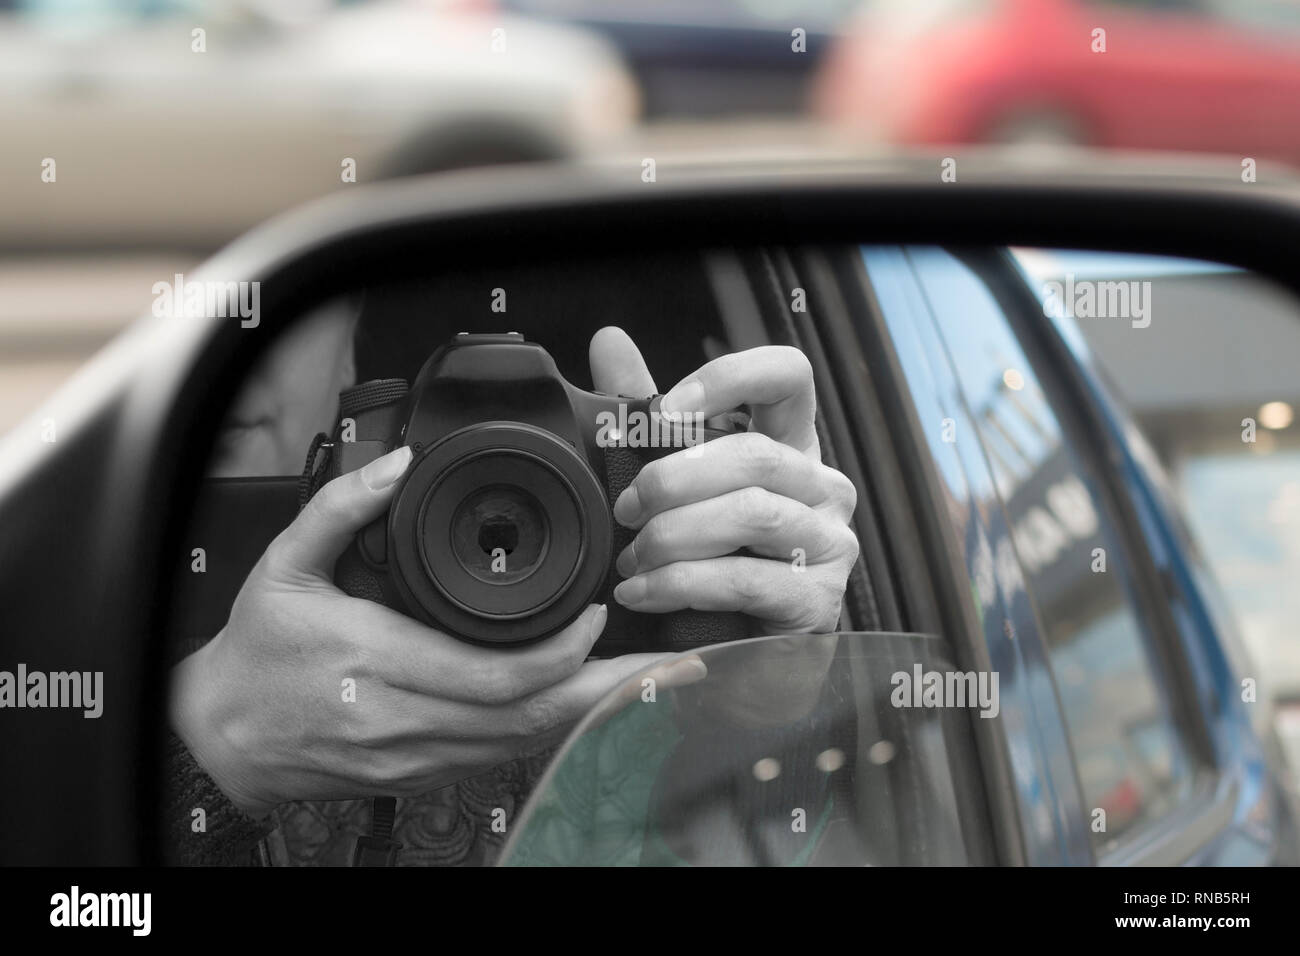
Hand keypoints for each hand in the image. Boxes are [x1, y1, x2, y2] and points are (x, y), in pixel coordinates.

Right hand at [170, 445, 703, 816]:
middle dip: (605, 689)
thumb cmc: (257, 657)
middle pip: (530, 715)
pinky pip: (502, 756)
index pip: (496, 673)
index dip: (563, 653)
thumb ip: (340, 508)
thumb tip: (395, 466)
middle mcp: (407, 718)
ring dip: (590, 712)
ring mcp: (419, 753)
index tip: (598, 615)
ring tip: (644, 678)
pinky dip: (551, 728)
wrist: (223, 738)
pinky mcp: (423, 771)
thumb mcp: (282, 566)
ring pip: (525, 742)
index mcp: (379, 663)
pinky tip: (584, 704)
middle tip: (663, 657)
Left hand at [593, 329, 858, 635]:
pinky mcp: (819, 604)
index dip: (729, 377)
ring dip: (673, 535)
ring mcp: (830, 547)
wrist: (734, 664)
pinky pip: (744, 579)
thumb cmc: (707, 564)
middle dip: (672, 480)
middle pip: (754, 454)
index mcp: (792, 448)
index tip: (664, 410)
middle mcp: (823, 490)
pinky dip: (680, 583)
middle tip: (625, 510)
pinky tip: (643, 593)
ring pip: (750, 513)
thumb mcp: (676, 486)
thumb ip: (646, 417)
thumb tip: (609, 341)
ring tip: (632, 559)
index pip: (790, 376)